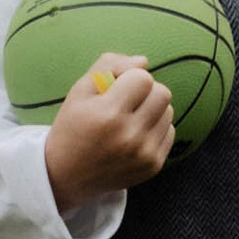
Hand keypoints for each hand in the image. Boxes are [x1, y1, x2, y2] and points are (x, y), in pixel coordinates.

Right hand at [44, 55, 177, 214]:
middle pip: (163, 93)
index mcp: (108, 115)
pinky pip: (170, 132)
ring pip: (168, 111)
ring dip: (152, 109)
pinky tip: (134, 135)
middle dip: (145, 91)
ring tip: (129, 119)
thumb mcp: (79, 91)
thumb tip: (143, 61)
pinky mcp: (153, 166)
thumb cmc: (73, 127)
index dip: (130, 77)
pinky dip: (155, 128)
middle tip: (126, 102)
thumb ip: (108, 65)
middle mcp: (129, 137)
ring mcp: (144, 154)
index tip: (115, 89)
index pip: (143, 78)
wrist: (68, 177)